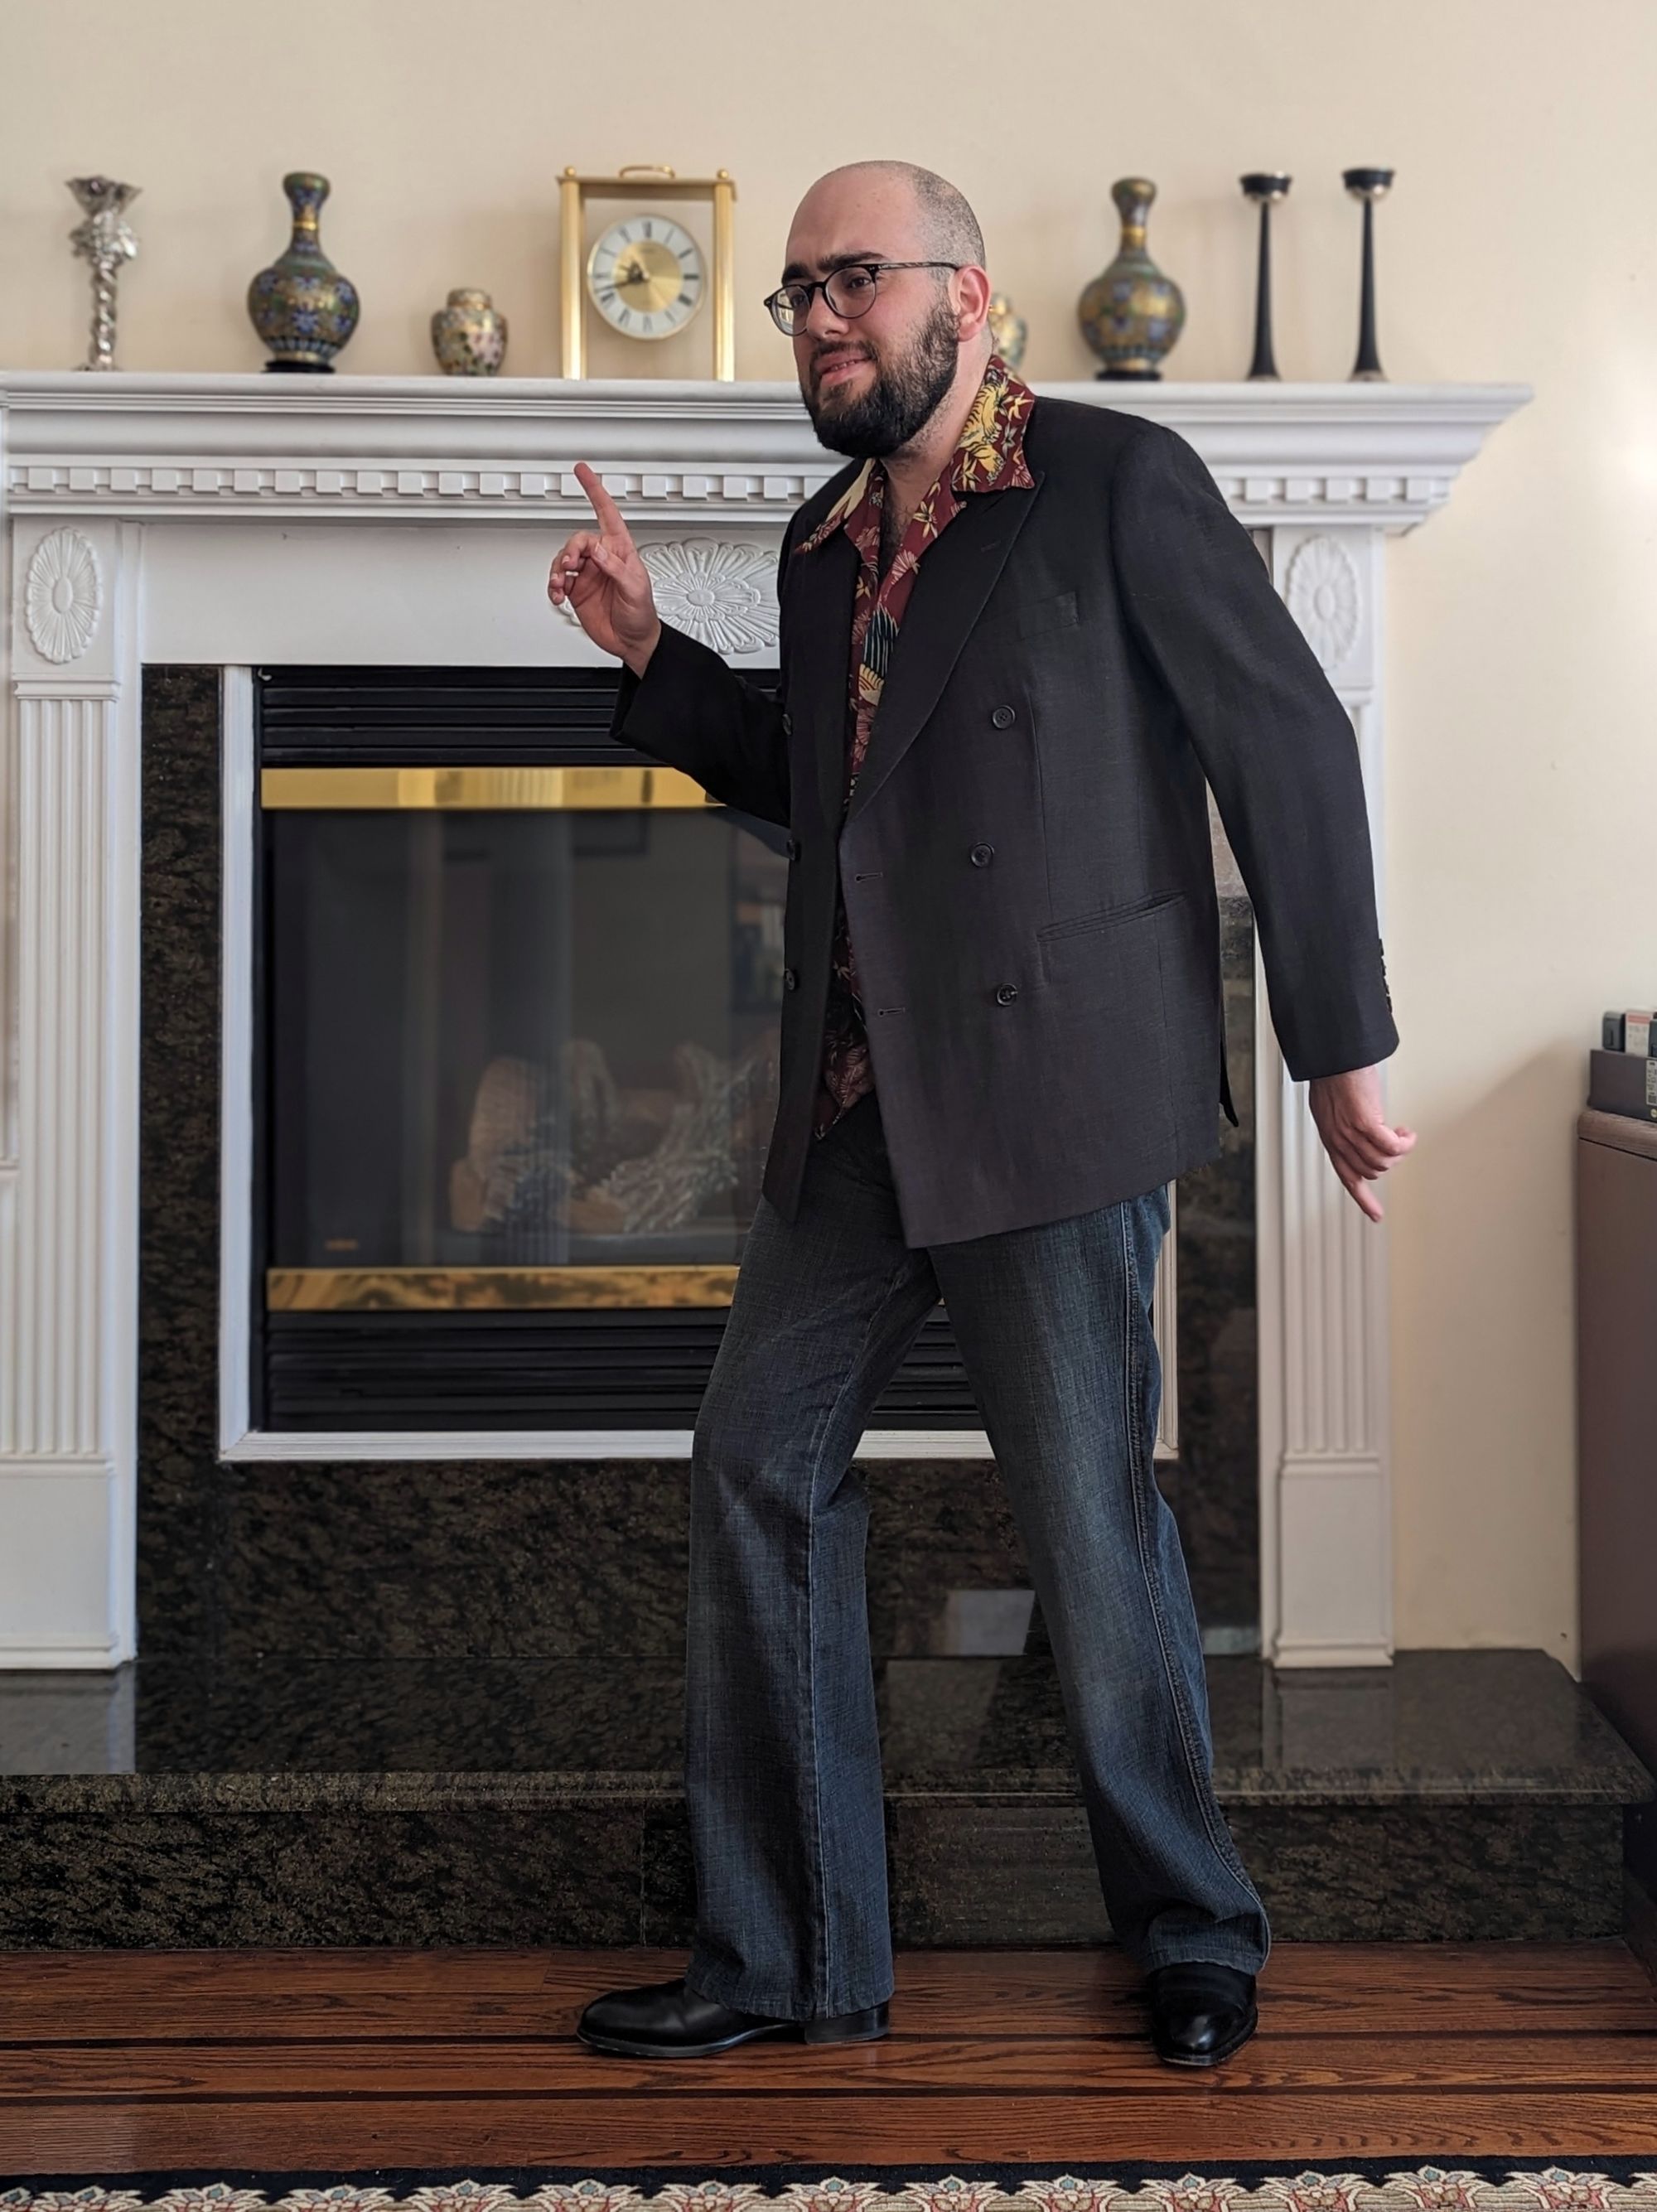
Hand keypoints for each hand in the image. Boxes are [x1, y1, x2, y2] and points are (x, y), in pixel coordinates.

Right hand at [546, 460, 661, 675]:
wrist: (632, 641)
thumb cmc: (641, 614)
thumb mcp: (635, 588)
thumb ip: (615, 568)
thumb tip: (597, 551)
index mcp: (620, 550)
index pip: (607, 513)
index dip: (595, 491)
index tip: (582, 471)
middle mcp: (602, 558)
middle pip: (577, 541)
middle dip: (570, 551)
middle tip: (570, 566)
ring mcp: (587, 574)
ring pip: (563, 559)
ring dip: (558, 570)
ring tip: (561, 584)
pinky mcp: (576, 591)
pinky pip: (557, 580)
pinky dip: (553, 586)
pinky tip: (557, 594)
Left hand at [1307, 1064, 1416, 1221]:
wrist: (1333, 1057)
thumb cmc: (1334, 1075)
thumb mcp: (1331, 1108)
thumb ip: (1343, 1127)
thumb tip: (1359, 1135)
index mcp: (1331, 1140)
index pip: (1348, 1179)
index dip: (1363, 1199)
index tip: (1377, 1216)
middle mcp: (1339, 1142)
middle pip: (1372, 1171)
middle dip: (1390, 1160)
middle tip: (1398, 1142)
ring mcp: (1351, 1134)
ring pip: (1384, 1162)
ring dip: (1399, 1152)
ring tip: (1403, 1135)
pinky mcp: (1365, 1123)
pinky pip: (1392, 1147)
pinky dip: (1404, 1143)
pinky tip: (1408, 1134)